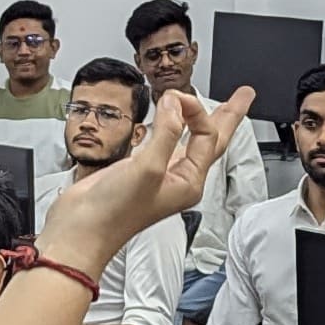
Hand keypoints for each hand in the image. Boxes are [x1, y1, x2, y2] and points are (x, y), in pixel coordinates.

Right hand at [43, 89, 251, 270]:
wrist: (81, 230)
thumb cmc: (114, 214)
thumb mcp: (147, 168)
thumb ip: (165, 133)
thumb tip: (174, 104)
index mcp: (189, 181)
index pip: (206, 136)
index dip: (194, 111)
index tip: (174, 97)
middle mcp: (178, 178)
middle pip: (211, 140)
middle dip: (228, 116)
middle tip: (244, 94)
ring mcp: (159, 173)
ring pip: (187, 139)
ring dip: (200, 120)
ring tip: (217, 105)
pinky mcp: (138, 169)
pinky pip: (163, 142)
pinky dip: (170, 127)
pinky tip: (171, 121)